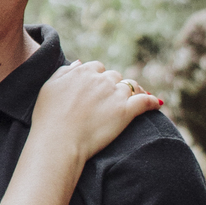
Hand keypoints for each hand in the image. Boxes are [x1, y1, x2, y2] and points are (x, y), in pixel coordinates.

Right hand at [32, 60, 161, 161]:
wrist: (58, 141)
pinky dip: (152, 102)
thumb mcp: (49, 87)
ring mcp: (115, 95)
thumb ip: (64, 72)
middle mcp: (101, 80)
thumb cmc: (48, 118)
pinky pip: (145, 101)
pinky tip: (157, 104)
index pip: (97, 68)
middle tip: (110, 99)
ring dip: (131, 92)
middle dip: (112, 85)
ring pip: (130, 86)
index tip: (95, 89)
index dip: (96, 78)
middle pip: (114, 76)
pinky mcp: (126, 112)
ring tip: (134, 99)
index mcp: (83, 72)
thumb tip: (80, 63)